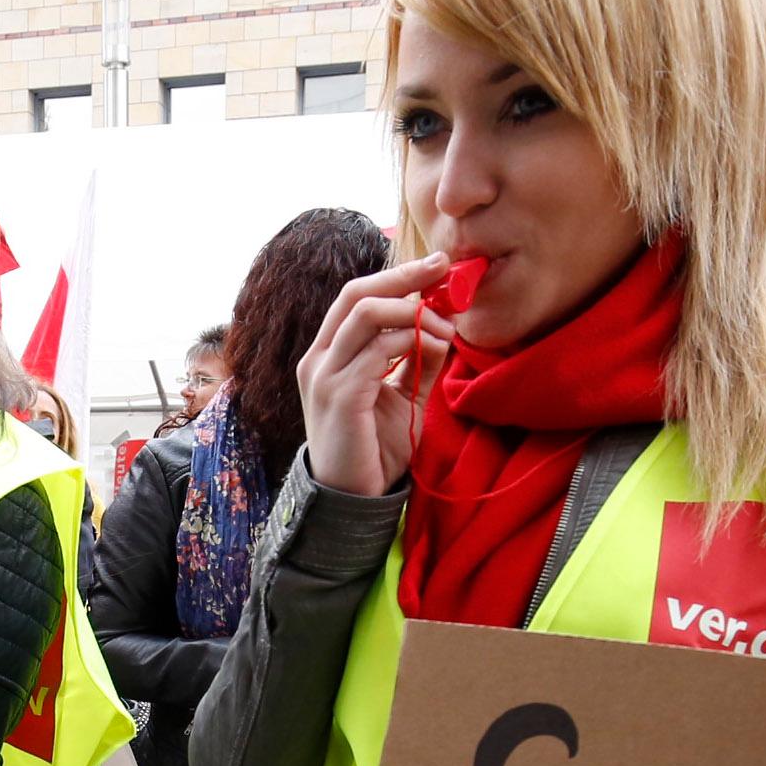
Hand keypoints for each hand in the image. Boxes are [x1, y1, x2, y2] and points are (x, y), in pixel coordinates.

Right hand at [298, 252, 453, 496]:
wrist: (353, 499)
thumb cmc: (372, 449)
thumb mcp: (401, 397)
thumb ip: (416, 362)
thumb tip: (442, 330)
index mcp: (327, 354)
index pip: (356, 297)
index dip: (396, 276)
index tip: (435, 266)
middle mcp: (318, 359)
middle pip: (357, 294)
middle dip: (404, 278)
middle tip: (444, 272)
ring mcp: (325, 376)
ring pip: (368, 315)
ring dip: (415, 313)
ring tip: (448, 328)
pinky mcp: (340, 395)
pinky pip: (378, 351)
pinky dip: (412, 341)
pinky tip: (435, 348)